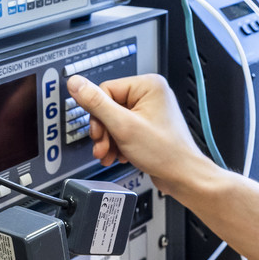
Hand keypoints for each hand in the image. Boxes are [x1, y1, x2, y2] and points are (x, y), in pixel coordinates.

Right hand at [66, 74, 213, 197]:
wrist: (182, 177)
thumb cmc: (165, 152)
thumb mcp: (123, 126)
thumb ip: (96, 104)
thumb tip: (75, 83)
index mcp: (148, 85)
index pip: (105, 90)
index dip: (98, 115)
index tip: (99, 132)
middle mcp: (150, 94)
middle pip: (108, 107)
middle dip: (103, 131)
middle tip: (103, 145)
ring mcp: (149, 111)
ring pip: (114, 121)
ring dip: (108, 140)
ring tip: (109, 154)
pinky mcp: (147, 126)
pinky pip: (123, 129)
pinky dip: (118, 144)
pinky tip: (119, 155)